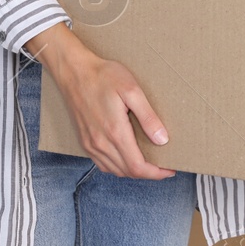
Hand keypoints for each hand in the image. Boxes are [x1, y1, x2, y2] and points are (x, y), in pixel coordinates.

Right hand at [27, 25, 175, 179]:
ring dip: (133, 171)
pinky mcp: (84, 142)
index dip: (156, 173)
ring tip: (148, 163)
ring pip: (115, 171)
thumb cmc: (104, 76)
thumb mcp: (132, 90)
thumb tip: (162, 139)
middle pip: (127, 172)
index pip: (137, 167)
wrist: (74, 72)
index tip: (169, 170)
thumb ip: (148, 117)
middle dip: (148, 173)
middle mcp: (100, 143)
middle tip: (163, 166)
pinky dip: (117, 167)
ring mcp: (90, 144)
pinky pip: (102, 165)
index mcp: (115, 132)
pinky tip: (126, 159)